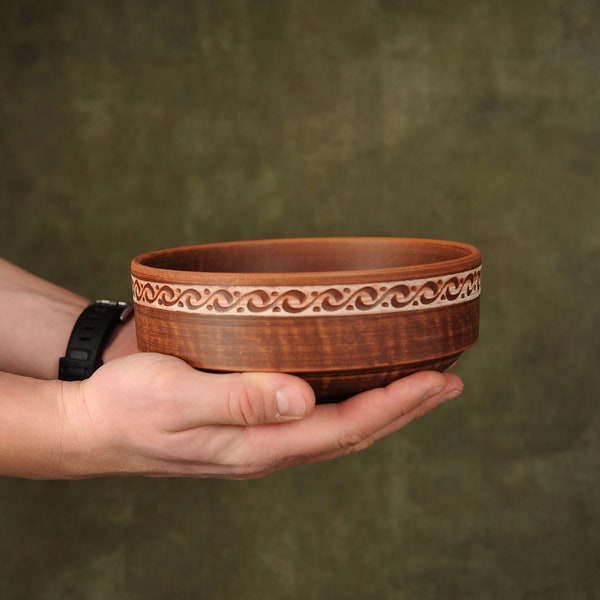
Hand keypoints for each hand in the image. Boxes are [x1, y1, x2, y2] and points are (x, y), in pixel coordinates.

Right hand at [59, 352, 462, 478]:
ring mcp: (259, 439)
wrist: (93, 424)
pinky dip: (347, 402)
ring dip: (383, 406)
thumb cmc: (128, 406)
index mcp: (257, 445)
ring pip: (337, 427)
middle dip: (405, 408)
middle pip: (353, 432)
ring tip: (419, 385)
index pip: (345, 427)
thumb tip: (300, 399)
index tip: (440, 379)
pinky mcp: (248, 423)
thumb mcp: (175, 397)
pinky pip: (313, 419)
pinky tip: (355, 386)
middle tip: (450, 381)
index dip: (397, 404)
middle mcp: (268, 447)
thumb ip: (237, 399)